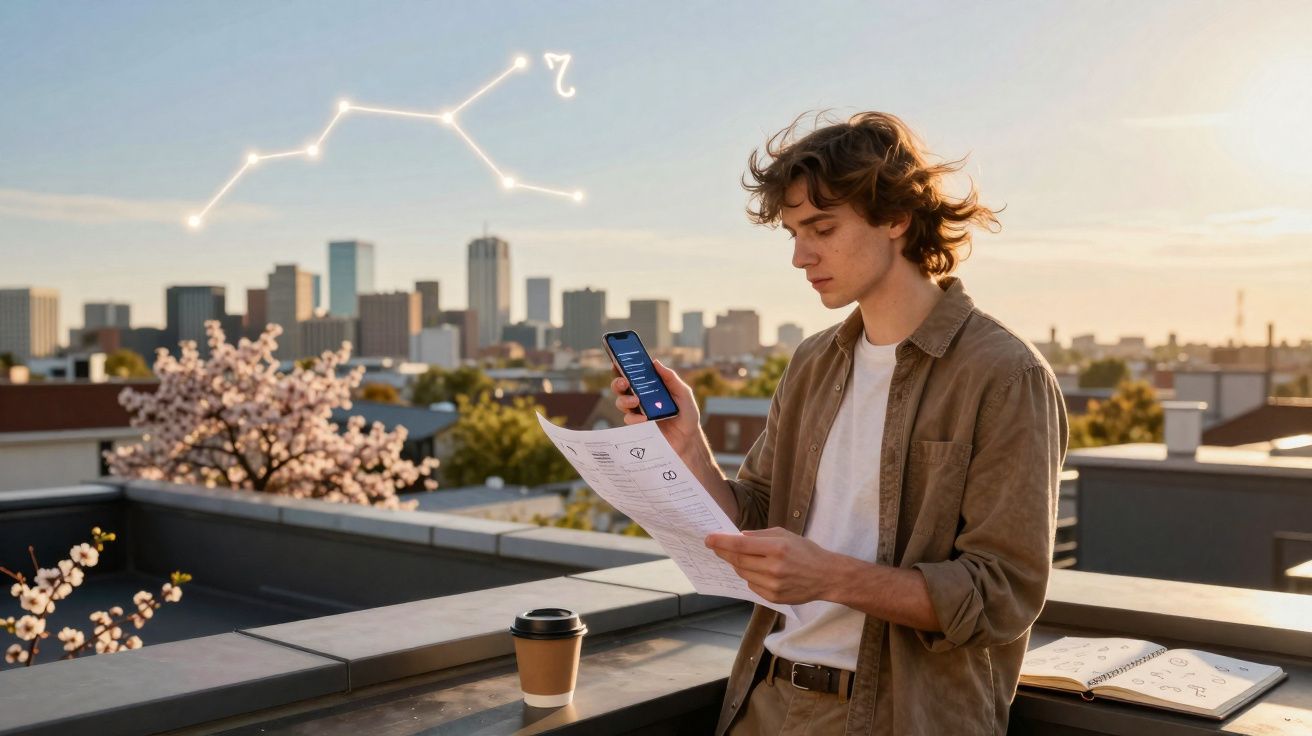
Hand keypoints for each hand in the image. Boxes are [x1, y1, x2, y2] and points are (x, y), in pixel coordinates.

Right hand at [611, 358, 703, 456]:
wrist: (689, 439)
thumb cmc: (687, 414)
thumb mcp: (683, 393)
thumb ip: (671, 378)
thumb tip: (655, 362)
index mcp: (649, 387)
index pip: (632, 375)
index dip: (621, 368)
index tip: (617, 362)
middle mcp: (640, 398)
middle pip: (620, 388)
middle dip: (618, 383)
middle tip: (624, 382)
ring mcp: (638, 412)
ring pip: (621, 403)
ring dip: (625, 400)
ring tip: (636, 401)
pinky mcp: (638, 426)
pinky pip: (629, 420)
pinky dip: (635, 418)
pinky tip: (644, 418)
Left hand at [704, 527, 842, 604]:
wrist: (826, 576)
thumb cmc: (806, 552)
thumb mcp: (785, 535)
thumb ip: (760, 536)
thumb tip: (738, 537)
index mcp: (777, 548)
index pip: (741, 545)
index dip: (721, 542)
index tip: (708, 539)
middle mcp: (774, 568)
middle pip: (738, 561)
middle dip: (723, 553)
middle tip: (714, 546)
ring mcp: (773, 585)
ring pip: (743, 574)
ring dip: (737, 565)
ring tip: (739, 557)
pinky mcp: (774, 598)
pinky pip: (752, 585)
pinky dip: (750, 576)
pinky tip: (758, 571)